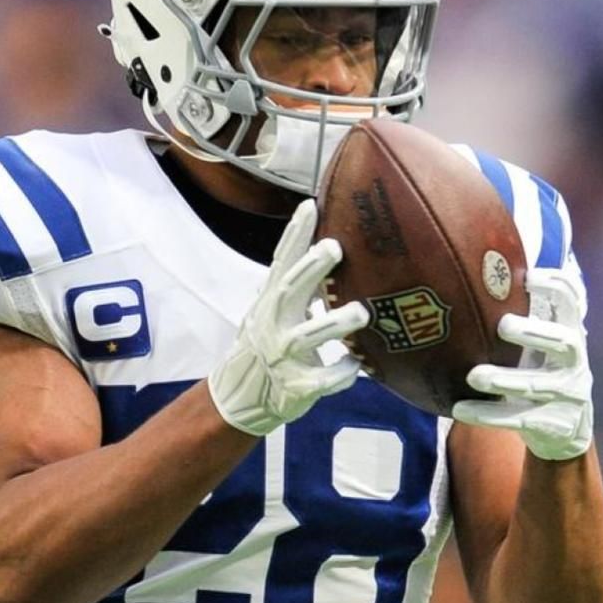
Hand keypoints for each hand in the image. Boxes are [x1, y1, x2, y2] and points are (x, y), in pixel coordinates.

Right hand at [209, 200, 369, 435]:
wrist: (241, 396)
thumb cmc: (267, 344)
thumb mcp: (273, 310)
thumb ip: (296, 281)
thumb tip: (319, 238)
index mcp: (272, 302)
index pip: (282, 262)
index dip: (294, 234)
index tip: (310, 206)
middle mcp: (274, 324)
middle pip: (289, 290)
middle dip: (310, 268)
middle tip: (334, 247)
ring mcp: (283, 356)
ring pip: (307, 337)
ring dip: (333, 323)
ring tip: (360, 313)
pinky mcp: (295, 386)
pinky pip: (322, 380)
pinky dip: (340, 373)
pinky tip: (356, 366)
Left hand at [452, 266, 593, 461]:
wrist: (565, 431)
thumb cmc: (542, 373)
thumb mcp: (542, 345)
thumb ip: (526, 316)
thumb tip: (476, 268)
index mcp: (570, 333)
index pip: (572, 300)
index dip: (554, 285)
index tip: (526, 276)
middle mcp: (575, 362)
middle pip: (563, 341)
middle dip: (534, 332)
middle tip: (503, 325)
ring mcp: (568, 395)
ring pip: (535, 386)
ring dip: (504, 379)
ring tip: (473, 376)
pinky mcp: (554, 424)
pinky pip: (519, 419)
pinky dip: (488, 414)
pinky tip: (461, 409)